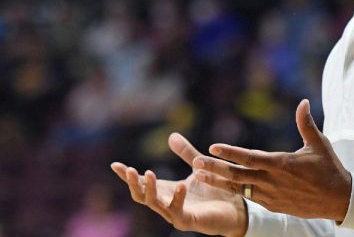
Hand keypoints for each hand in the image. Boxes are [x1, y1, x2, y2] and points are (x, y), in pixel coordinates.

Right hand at [111, 133, 247, 236]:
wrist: (234, 208)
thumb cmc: (214, 190)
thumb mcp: (198, 167)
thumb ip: (186, 154)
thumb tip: (171, 135)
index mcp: (166, 191)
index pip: (142, 184)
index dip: (127, 176)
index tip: (115, 165)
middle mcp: (166, 204)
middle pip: (141, 196)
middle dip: (133, 183)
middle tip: (129, 170)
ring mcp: (175, 215)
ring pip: (155, 205)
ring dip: (150, 189)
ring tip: (148, 173)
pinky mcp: (188, 221)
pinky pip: (178, 212)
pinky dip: (177, 199)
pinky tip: (180, 186)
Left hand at [192, 99, 351, 221]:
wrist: (338, 199)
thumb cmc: (329, 168)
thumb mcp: (319, 144)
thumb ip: (306, 123)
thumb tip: (303, 102)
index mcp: (282, 164)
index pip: (249, 157)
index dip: (230, 152)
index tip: (212, 146)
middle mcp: (273, 181)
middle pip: (238, 175)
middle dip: (215, 168)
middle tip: (195, 162)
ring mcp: (272, 196)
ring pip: (239, 188)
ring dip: (219, 181)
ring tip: (200, 175)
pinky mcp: (273, 205)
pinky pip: (250, 197)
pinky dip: (235, 190)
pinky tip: (223, 184)